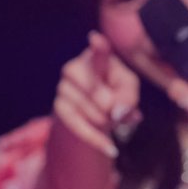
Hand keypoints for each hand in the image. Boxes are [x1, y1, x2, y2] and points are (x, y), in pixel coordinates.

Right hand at [52, 31, 141, 158]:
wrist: (90, 111)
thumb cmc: (114, 94)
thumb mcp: (128, 93)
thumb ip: (129, 100)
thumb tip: (118, 112)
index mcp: (96, 58)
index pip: (99, 53)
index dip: (99, 48)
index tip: (96, 39)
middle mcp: (74, 68)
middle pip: (100, 95)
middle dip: (113, 108)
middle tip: (116, 109)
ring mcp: (62, 88)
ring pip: (95, 113)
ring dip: (107, 121)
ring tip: (107, 116)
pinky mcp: (58, 109)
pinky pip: (81, 128)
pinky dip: (97, 140)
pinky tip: (111, 149)